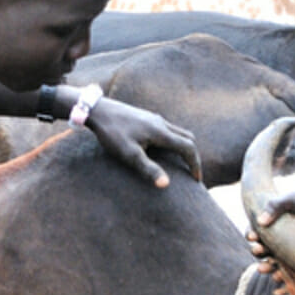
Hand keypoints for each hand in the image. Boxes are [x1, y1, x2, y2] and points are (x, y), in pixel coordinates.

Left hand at [86, 98, 200, 187]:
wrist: (97, 110)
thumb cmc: (112, 133)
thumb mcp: (128, 154)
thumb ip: (148, 169)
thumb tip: (166, 184)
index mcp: (161, 132)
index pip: (188, 147)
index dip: (195, 164)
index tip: (197, 179)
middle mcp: (161, 123)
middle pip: (188, 137)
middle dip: (193, 155)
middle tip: (192, 171)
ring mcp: (154, 118)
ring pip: (179, 132)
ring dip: (184, 147)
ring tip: (180, 163)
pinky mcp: (146, 117)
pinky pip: (168, 129)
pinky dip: (174, 141)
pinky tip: (163, 150)